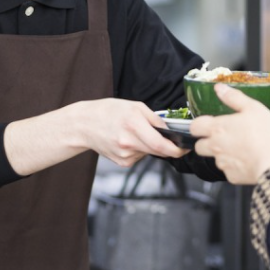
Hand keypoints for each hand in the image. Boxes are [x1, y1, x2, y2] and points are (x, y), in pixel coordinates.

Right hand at [73, 99, 188, 166]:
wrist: (84, 125)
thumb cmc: (107, 112)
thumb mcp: (134, 106)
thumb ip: (155, 119)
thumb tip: (170, 130)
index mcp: (133, 125)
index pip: (161, 145)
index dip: (178, 149)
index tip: (186, 147)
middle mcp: (128, 143)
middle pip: (158, 151)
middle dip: (167, 146)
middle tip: (167, 137)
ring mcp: (124, 155)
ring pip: (149, 153)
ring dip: (150, 146)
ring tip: (135, 133)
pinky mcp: (122, 162)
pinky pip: (139, 157)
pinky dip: (140, 149)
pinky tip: (127, 140)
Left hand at [191, 84, 269, 183]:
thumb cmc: (266, 135)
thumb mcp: (253, 108)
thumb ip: (234, 98)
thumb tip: (219, 88)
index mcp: (217, 128)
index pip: (194, 127)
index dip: (198, 125)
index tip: (207, 125)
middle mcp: (215, 146)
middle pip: (199, 146)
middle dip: (207, 142)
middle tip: (224, 138)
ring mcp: (222, 163)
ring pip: (215, 159)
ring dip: (223, 154)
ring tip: (241, 149)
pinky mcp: (231, 177)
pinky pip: (229, 171)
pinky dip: (235, 166)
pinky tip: (248, 161)